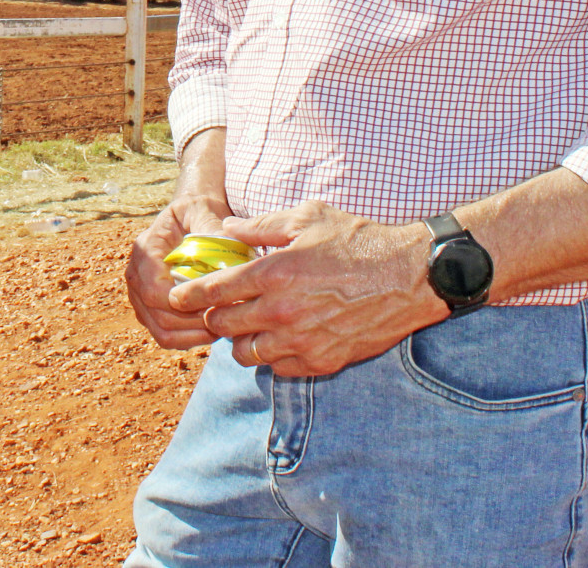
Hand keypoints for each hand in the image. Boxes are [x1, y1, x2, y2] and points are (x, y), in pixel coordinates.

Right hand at [125, 129, 230, 350]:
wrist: (190, 216)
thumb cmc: (198, 212)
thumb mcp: (204, 210)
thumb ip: (213, 227)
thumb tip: (229, 252)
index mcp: (145, 249)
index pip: (154, 290)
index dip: (183, 305)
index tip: (215, 304)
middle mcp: (135, 274)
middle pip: (157, 315)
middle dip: (193, 323)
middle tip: (225, 319)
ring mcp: (140, 294)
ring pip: (161, 331)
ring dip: (192, 336)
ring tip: (221, 328)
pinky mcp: (150, 309)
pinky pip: (165, 335)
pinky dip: (188, 340)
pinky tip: (211, 331)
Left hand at [167, 202, 444, 378]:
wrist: (411, 276)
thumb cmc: (359, 241)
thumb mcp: (307, 218)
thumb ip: (261, 226)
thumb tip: (227, 229)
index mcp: (275, 273)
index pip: (214, 291)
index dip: (189, 295)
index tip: (176, 297)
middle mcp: (283, 312)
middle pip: (224, 327)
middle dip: (216, 317)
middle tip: (221, 307)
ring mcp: (302, 341)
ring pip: (246, 354)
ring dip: (242, 340)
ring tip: (252, 323)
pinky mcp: (322, 361)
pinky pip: (278, 367)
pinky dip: (272, 355)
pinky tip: (282, 337)